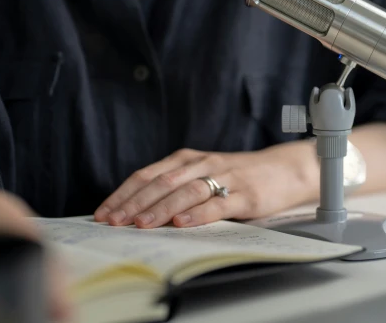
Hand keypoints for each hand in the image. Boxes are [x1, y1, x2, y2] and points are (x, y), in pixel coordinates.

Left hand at [94, 142, 319, 227]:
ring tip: (141, 225)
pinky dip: (198, 213)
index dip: (123, 194)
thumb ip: (174, 187)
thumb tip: (135, 213)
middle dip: (134, 203)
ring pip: (186, 191)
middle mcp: (201, 164)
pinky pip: (219, 203)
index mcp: (186, 160)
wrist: (282, 169)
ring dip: (161, 208)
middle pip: (161, 182)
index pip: (147, 175)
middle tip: (113, 222)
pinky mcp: (245, 194)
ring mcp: (224, 177)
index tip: (103, 212)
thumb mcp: (201, 175)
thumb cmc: (236, 176)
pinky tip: (182, 223)